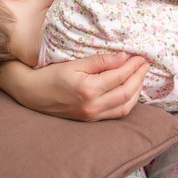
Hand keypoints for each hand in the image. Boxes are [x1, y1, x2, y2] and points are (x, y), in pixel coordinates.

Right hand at [0, 53, 148, 120]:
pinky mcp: (91, 120)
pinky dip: (128, 103)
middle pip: (126, 92)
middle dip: (139, 77)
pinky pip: (116, 114)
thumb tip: (123, 57)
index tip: (140, 57)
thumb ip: (100, 61)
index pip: (119, 76)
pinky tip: (131, 92)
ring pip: (125, 106)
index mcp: (88, 89)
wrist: (32, 94)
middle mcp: (92, 106)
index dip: (132, 66)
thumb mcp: (74, 63)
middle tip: (145, 64)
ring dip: (137, 91)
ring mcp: (92, 116)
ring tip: (141, 77)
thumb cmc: (50, 75)